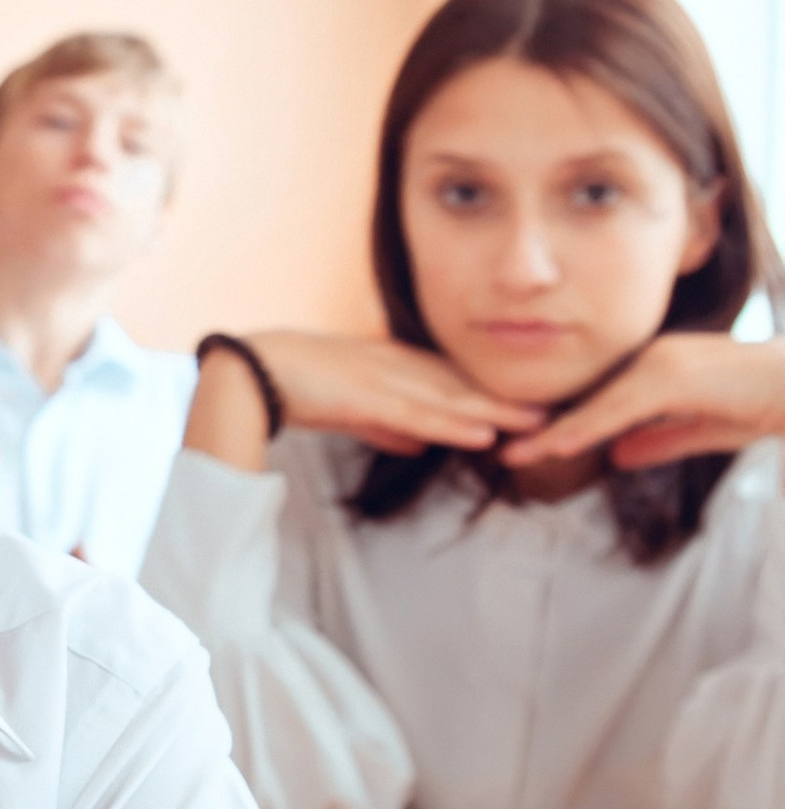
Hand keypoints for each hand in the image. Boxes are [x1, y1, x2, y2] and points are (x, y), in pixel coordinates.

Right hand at [189, 331, 543, 467]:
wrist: (252, 371)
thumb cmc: (297, 386)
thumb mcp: (352, 409)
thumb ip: (387, 424)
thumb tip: (422, 442)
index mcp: (395, 366)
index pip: (455, 380)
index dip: (494, 394)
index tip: (532, 406)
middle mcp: (399, 367)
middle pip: (465, 386)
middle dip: (509, 401)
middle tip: (556, 414)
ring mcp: (386, 381)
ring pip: (453, 400)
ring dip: (496, 413)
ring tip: (538, 425)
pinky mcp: (369, 398)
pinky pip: (420, 415)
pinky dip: (455, 424)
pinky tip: (484, 434)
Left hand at [503, 332, 784, 471]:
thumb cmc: (764, 404)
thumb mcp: (705, 430)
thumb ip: (662, 439)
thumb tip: (619, 456)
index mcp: (654, 368)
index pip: (598, 401)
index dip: (562, 425)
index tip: (527, 447)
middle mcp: (650, 358)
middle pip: (586, 399)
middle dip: (543, 428)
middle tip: (502, 452)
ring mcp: (660, 363)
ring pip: (595, 405)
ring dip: (554, 433)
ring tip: (515, 455)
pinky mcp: (674, 375)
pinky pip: (620, 407)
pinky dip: (588, 427)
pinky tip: (560, 445)